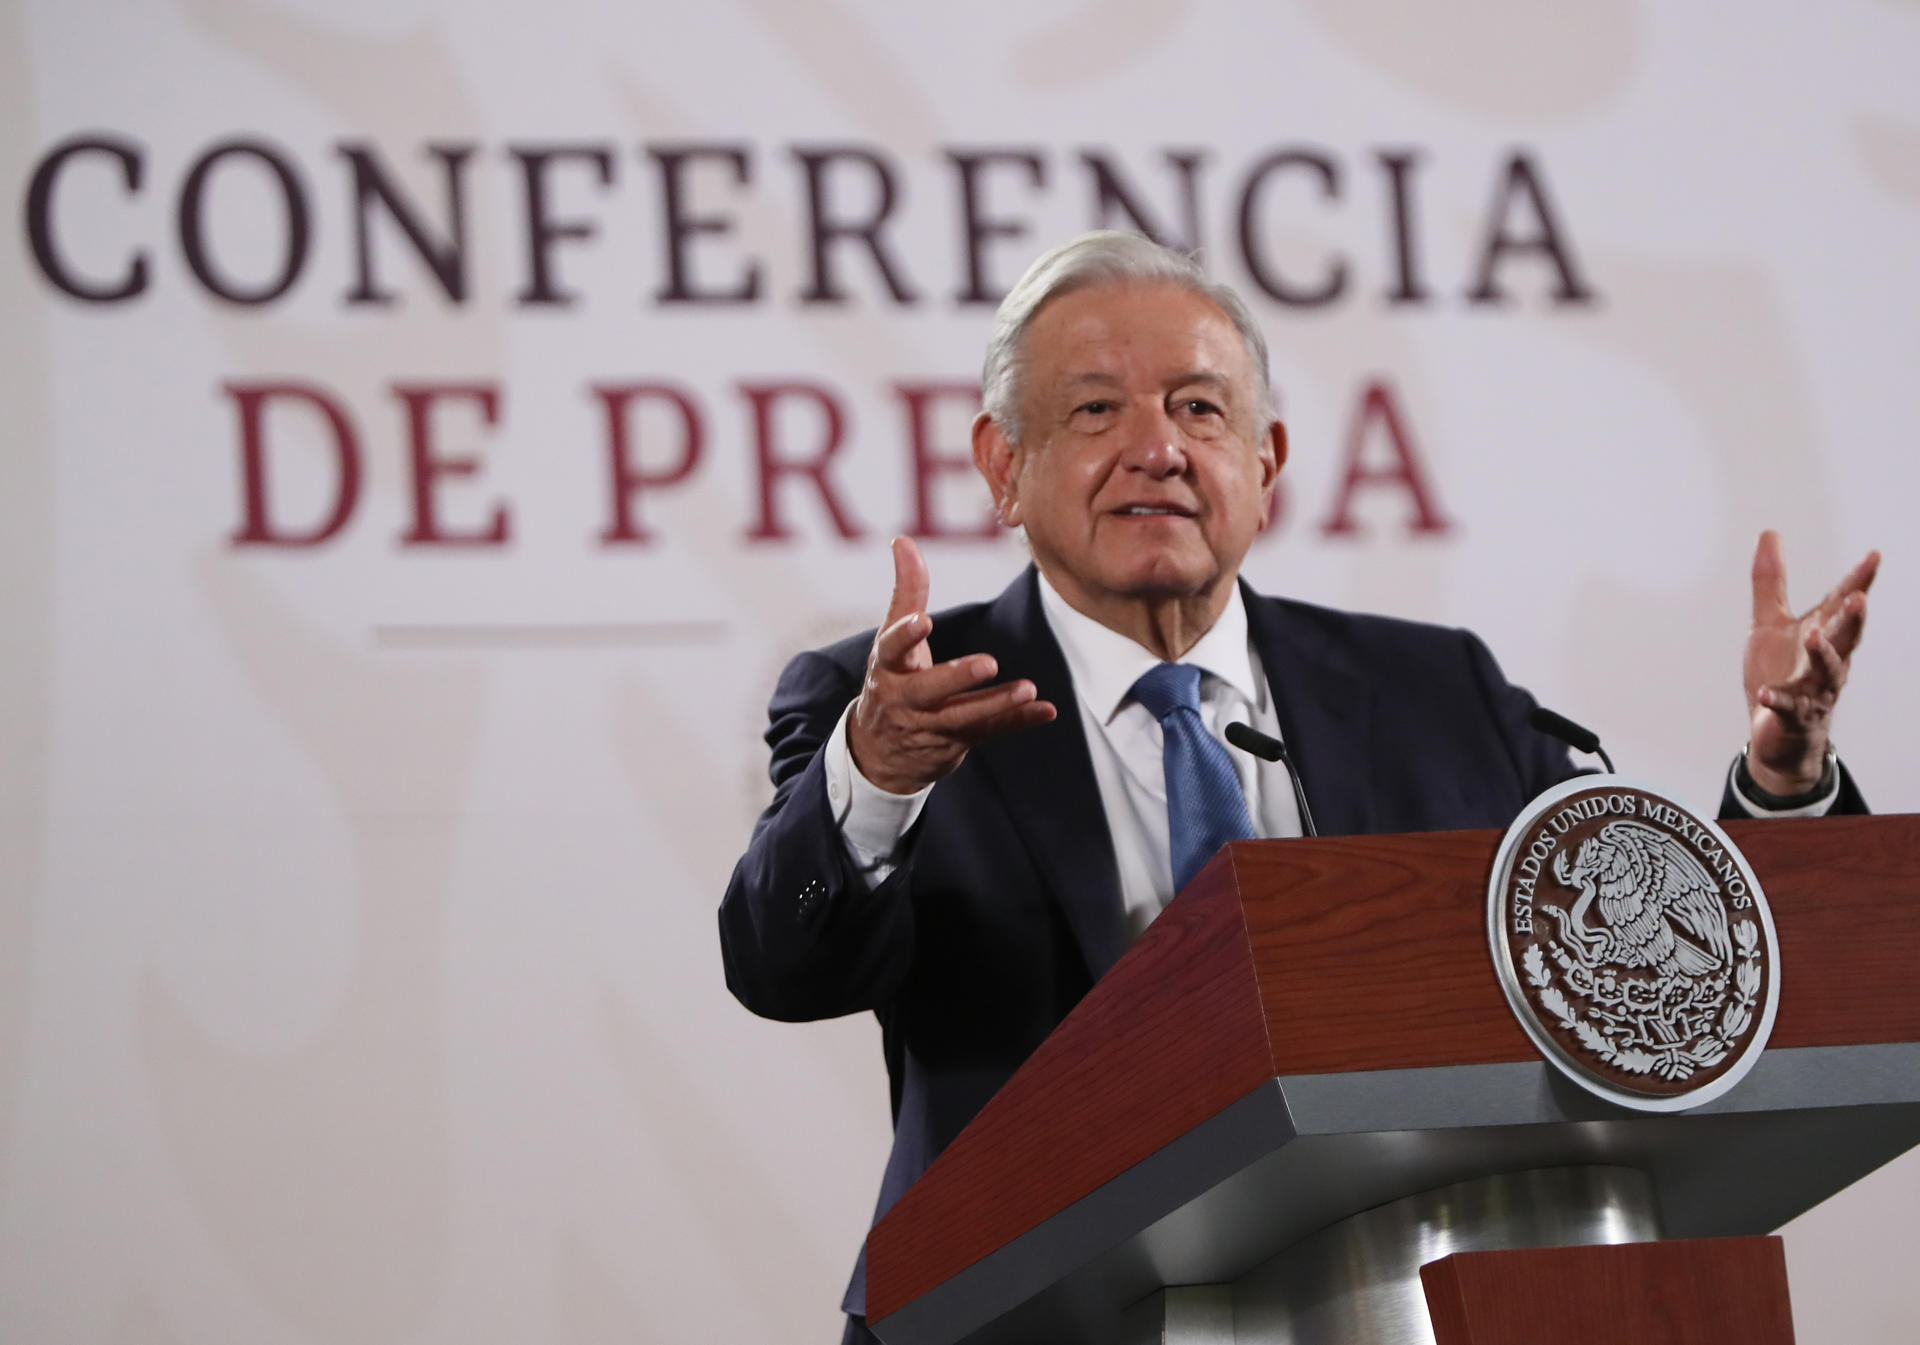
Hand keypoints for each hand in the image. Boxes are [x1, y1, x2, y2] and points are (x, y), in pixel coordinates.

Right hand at [847, 537, 1056, 795]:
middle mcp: (905, 699)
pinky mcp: (955, 742)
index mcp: (888, 667)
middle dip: (956, 678)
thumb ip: (906, 590)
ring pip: (963, 716)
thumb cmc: (892, 679)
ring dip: (996, 704)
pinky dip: (1017, 722)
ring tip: (1027, 689)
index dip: (905, 636)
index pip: (892, 649)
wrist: (878, 752)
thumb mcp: (892, 639)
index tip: (922, 621)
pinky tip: (1045, 710)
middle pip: (929, 690)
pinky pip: (988, 733)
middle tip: (988, 663)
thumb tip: (902, 539)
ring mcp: (930, 725)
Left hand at [1743, 530, 1878, 794]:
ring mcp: (1813, 691)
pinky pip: (1788, 707)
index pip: (1842, 605)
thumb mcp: (1770, 623)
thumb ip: (1770, 582)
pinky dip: (1779, 700)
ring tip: (1816, 636)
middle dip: (1853, 620)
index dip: (1859, 582)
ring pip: (1827, 672)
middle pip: (1846, 638)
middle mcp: (1826, 662)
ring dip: (1823, 655)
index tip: (1874, 556)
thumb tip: (1769, 533)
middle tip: (1859, 598)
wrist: (1779, 733)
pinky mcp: (1792, 715)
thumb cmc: (1780, 672)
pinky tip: (1767, 694)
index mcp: (1823, 635)